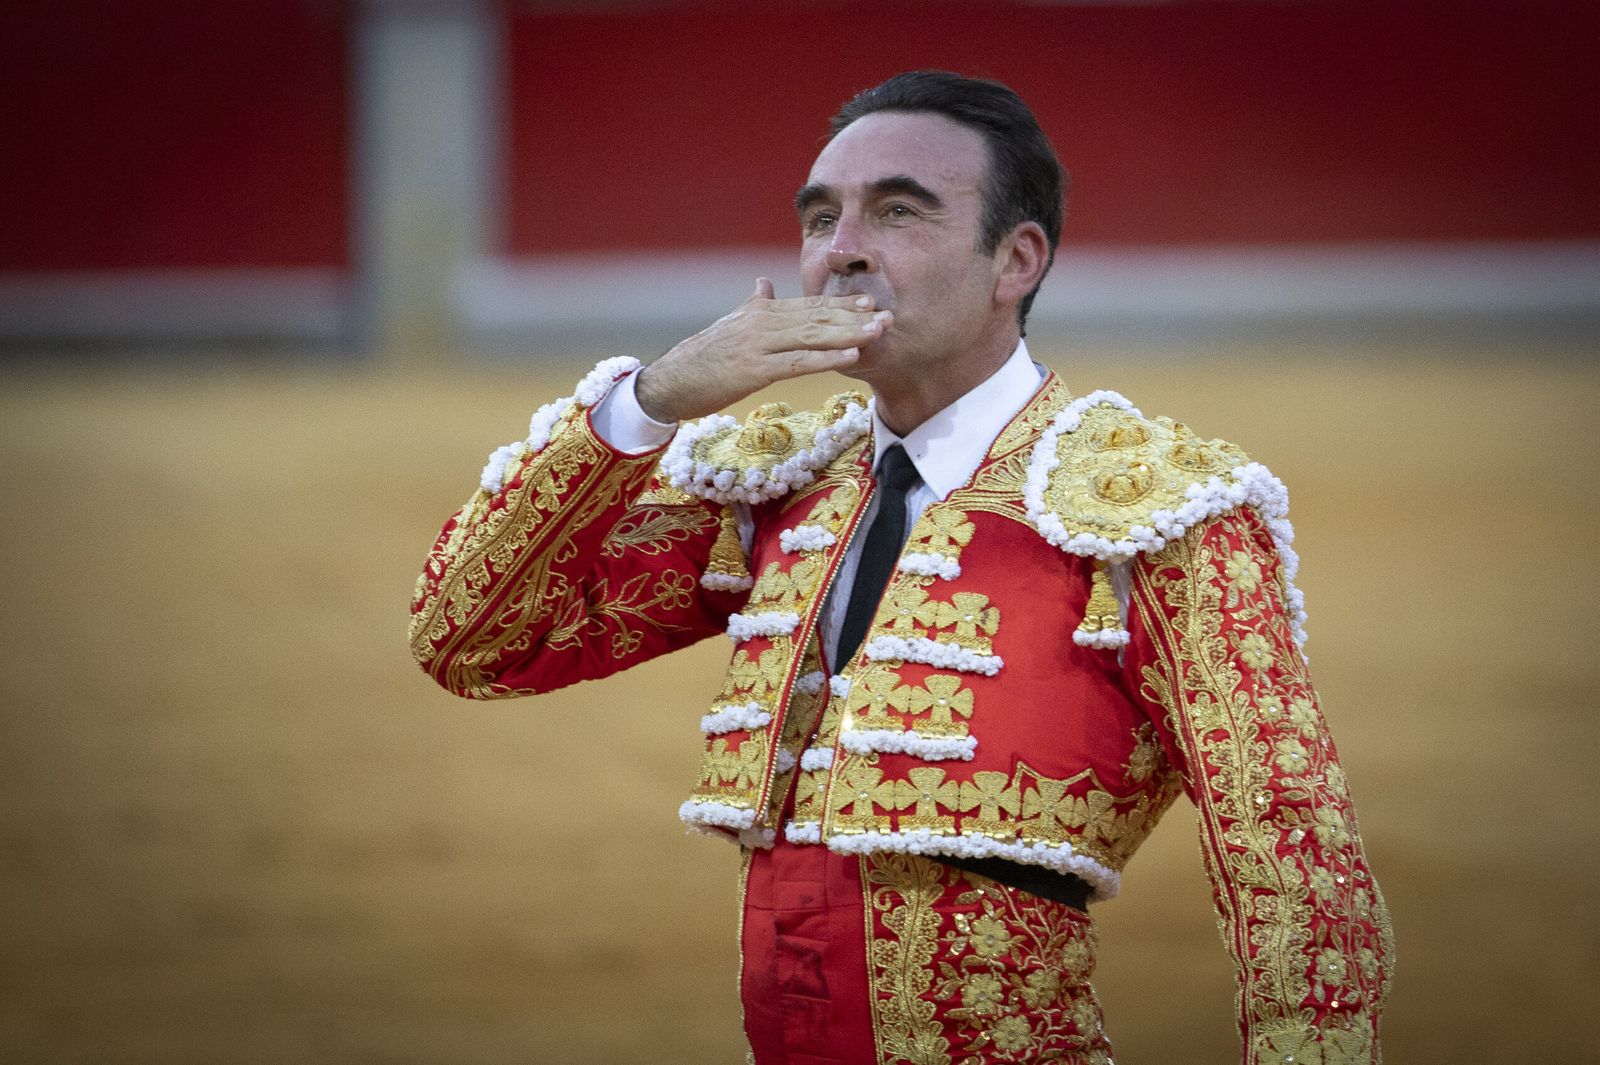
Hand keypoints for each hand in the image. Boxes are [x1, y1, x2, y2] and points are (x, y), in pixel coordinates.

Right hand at [635, 278, 890, 422]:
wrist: (670, 381)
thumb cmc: (701, 359)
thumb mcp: (730, 326)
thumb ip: (753, 305)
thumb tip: (763, 283)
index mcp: (762, 313)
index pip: (809, 306)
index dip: (841, 304)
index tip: (870, 302)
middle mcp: (764, 322)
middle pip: (818, 318)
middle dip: (855, 317)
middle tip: (889, 315)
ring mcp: (760, 345)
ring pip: (813, 336)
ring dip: (850, 334)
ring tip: (879, 332)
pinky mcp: (755, 369)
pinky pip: (799, 362)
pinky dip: (827, 358)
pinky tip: (852, 357)